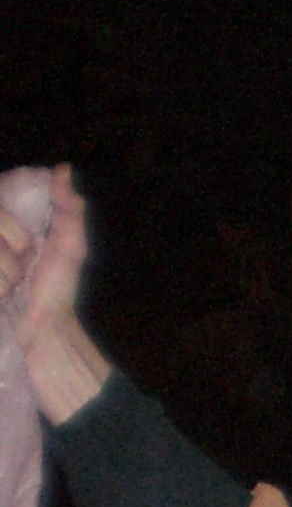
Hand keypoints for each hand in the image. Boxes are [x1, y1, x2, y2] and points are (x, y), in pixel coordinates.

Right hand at [1, 167, 110, 421]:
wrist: (44, 337)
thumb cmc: (56, 295)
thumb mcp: (69, 249)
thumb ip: (67, 210)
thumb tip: (63, 169)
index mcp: (5, 229)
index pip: (0, 205)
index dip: (11, 229)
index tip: (27, 248)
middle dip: (11, 250)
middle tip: (23, 272)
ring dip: (4, 273)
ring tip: (11, 288)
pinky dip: (1, 287)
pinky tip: (4, 297)